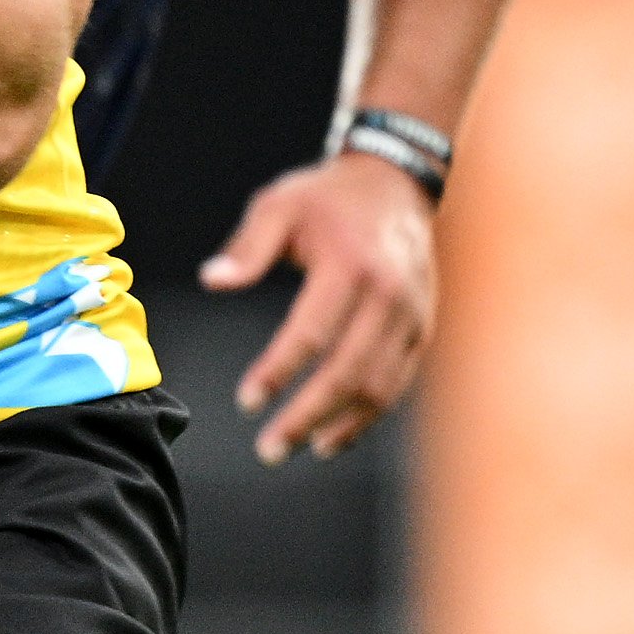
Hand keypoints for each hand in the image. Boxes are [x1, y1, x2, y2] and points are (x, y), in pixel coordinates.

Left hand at [197, 150, 438, 460]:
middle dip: (307, 415)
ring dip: (340, 424)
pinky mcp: (421, 328)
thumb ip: (248, 246)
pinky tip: (333, 436)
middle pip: (349, 370)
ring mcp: (412, 315)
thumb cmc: (327, 197)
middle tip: (269, 449)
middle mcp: (391, 295)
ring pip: (379, 385)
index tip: (247, 401)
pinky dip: (368, 414)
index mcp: (351, 266)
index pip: (313, 332)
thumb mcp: (279, 204)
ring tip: (297, 448)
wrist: (396, 184)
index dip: (279, 371)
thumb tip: (212, 279)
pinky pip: (397, 381)